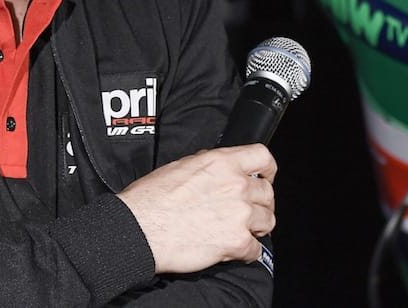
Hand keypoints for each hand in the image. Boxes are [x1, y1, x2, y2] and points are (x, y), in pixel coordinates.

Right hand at [116, 144, 276, 274]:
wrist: (140, 228)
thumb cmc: (151, 199)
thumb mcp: (181, 166)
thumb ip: (208, 166)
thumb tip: (218, 170)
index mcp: (222, 162)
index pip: (262, 156)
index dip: (267, 169)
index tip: (265, 176)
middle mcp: (236, 185)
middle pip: (267, 193)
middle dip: (260, 203)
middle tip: (249, 211)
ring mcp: (239, 213)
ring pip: (267, 221)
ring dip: (257, 227)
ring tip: (243, 231)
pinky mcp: (236, 241)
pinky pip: (256, 249)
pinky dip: (247, 252)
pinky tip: (235, 250)